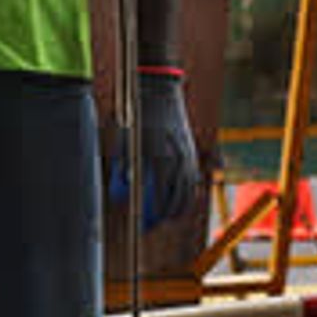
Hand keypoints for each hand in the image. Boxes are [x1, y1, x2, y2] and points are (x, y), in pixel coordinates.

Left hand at [107, 68, 200, 231]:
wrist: (159, 90)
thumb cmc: (136, 116)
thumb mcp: (126, 142)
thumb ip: (126, 166)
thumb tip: (123, 188)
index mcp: (159, 159)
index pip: (160, 198)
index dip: (153, 216)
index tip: (143, 226)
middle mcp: (176, 160)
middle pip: (177, 200)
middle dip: (166, 216)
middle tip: (154, 224)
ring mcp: (187, 154)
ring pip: (189, 190)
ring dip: (179, 206)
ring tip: (168, 216)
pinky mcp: (191, 149)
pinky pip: (193, 178)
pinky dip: (187, 191)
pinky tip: (179, 197)